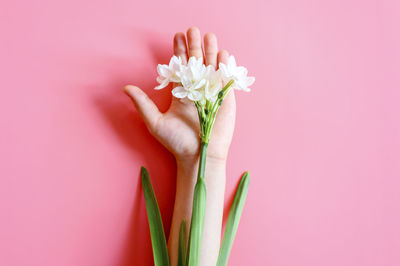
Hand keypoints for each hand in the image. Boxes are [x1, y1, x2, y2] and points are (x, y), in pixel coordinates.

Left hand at [124, 27, 235, 162]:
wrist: (199, 156)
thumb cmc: (176, 142)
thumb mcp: (155, 122)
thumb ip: (143, 103)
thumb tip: (126, 87)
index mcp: (181, 92)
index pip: (180, 66)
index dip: (179, 51)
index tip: (177, 35)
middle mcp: (196, 89)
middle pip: (196, 62)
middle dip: (194, 45)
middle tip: (192, 30)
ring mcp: (211, 93)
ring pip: (211, 67)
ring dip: (210, 50)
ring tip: (208, 36)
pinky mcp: (225, 99)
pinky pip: (225, 79)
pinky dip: (225, 66)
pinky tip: (223, 53)